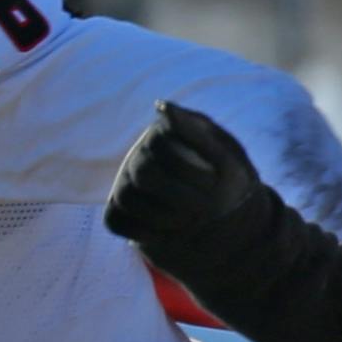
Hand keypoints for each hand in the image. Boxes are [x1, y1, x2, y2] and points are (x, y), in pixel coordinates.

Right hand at [104, 101, 260, 248]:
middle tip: (206, 207)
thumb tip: (161, 106)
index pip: (160, 143)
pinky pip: (115, 221)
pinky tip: (167, 235)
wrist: (223, 215)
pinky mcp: (118, 211)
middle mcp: (139, 156)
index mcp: (164, 134)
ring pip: (125, 198)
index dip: (187, 167)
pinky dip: (142, 232)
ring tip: (191, 222)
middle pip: (144, 172)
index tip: (215, 179)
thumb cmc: (227, 180)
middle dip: (177, 195)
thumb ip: (198, 135)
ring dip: (162, 216)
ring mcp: (125, 183)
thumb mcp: (227, 155)